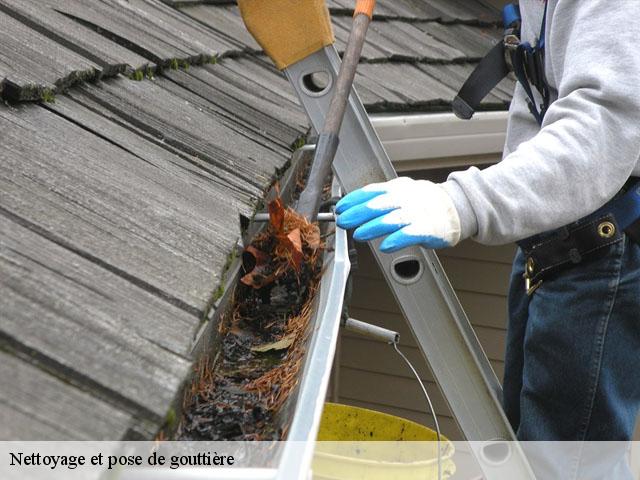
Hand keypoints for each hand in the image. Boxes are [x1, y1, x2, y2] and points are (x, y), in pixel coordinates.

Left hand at [335, 177, 460, 252]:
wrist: (455, 206)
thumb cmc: (424, 203)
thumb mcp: (401, 194)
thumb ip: (379, 200)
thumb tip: (352, 208)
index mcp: (397, 189)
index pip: (372, 191)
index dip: (354, 200)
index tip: (340, 208)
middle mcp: (406, 199)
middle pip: (379, 204)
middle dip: (359, 213)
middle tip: (344, 220)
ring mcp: (417, 213)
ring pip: (392, 219)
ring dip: (374, 227)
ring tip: (359, 234)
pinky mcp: (428, 229)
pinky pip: (411, 234)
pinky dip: (398, 239)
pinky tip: (386, 245)